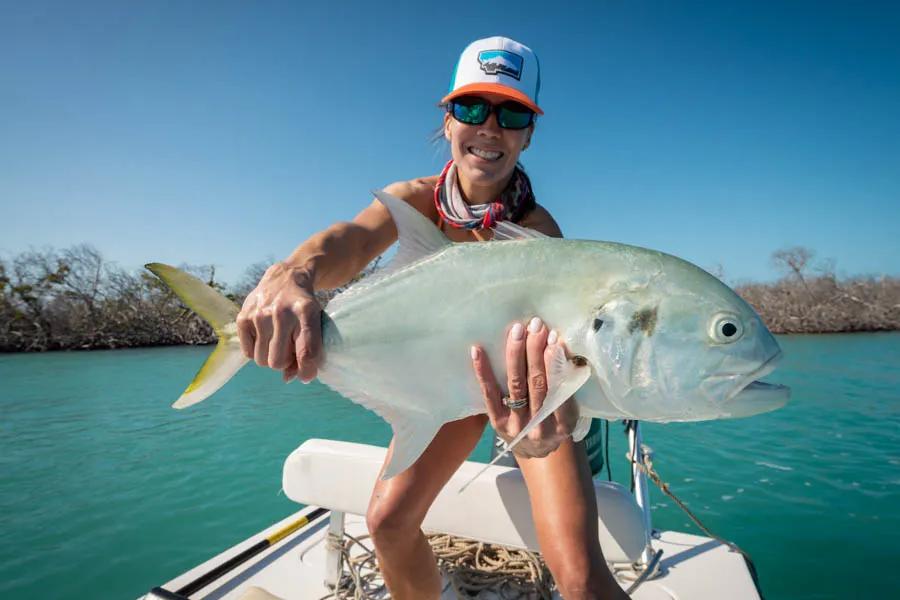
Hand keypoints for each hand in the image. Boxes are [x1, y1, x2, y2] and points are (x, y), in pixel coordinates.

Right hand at [236, 262, 321, 382]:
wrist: (285, 278)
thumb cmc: (303, 308)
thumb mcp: (314, 324)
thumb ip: (307, 353)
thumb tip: (288, 379)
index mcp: (307, 312)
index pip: (306, 352)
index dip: (307, 371)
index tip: (306, 376)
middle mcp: (282, 312)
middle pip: (278, 361)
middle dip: (285, 363)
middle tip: (289, 352)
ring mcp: (260, 314)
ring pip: (262, 360)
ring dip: (271, 357)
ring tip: (277, 343)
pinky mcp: (243, 316)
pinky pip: (248, 353)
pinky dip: (257, 351)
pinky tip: (265, 336)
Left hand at [470, 317, 578, 457]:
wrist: (534, 450)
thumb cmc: (555, 422)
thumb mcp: (568, 410)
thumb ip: (566, 384)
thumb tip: (560, 347)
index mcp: (562, 423)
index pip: (559, 389)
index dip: (556, 363)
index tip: (554, 338)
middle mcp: (539, 426)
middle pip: (537, 383)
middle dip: (536, 351)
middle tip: (536, 325)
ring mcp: (516, 424)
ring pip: (516, 384)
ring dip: (516, 354)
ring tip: (517, 331)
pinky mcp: (496, 421)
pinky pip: (489, 393)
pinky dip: (483, 370)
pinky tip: (478, 350)